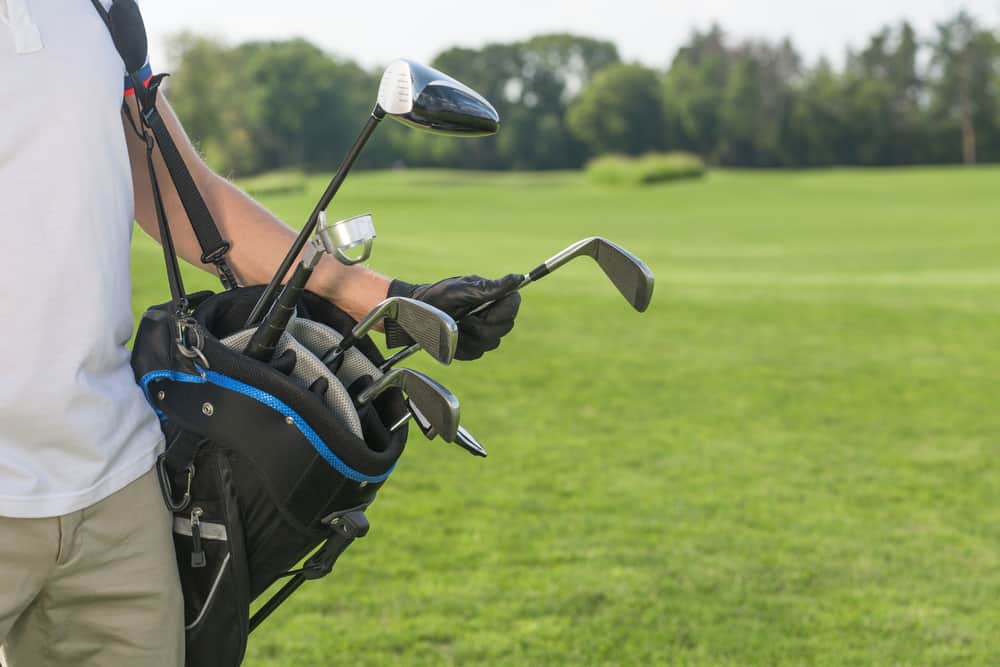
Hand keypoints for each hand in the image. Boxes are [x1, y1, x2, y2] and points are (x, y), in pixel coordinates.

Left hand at [387, 274, 521, 359]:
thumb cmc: (437, 297)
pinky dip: (462, 346)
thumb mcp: (461, 290)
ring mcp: (484, 334)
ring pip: (491, 342)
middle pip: (505, 327)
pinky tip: (451, 337)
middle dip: (482, 324)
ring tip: (455, 325)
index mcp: (493, 297)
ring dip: (470, 335)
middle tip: (463, 316)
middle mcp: (492, 316)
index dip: (503, 310)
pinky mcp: (474, 348)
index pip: (513, 304)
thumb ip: (490, 288)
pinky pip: (476, 353)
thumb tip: (518, 278)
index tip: (483, 309)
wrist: (415, 316)